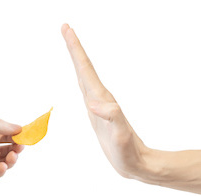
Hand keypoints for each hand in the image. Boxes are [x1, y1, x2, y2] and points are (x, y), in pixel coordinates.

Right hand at [61, 24, 148, 178]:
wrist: (134, 161)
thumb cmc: (127, 150)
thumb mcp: (120, 135)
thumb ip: (111, 116)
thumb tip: (93, 102)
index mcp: (101, 98)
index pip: (85, 69)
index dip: (75, 49)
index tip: (67, 30)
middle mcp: (98, 97)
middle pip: (83, 67)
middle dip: (74, 47)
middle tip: (66, 29)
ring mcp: (97, 104)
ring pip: (84, 76)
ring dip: (76, 59)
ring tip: (71, 46)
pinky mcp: (96, 112)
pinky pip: (84, 89)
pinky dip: (79, 77)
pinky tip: (79, 77)